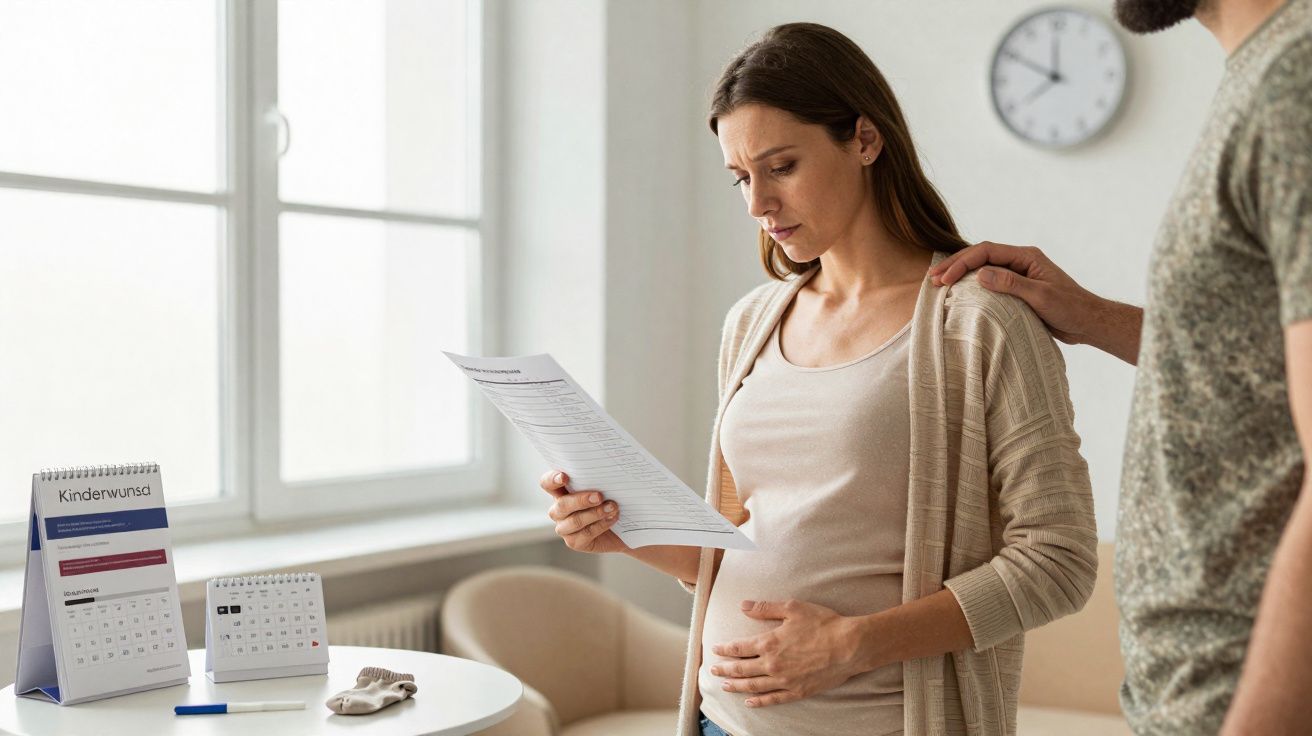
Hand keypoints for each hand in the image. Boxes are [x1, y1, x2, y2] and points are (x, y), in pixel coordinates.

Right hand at [540, 470, 628, 553]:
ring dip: (595, 513)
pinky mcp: (574, 542)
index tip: (565, 477)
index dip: (552, 479)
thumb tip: (607, 470)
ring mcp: (564, 528)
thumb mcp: (603, 488)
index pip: (547, 483)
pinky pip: (586, 533)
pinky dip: (601, 524)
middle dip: (581, 500)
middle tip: (599, 496)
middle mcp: (558, 510)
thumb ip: (597, 480)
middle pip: (562, 504)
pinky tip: (612, 518)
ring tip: (612, 507)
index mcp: (561, 492)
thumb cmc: (609, 502)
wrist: (620, 529)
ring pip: (574, 521)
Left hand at [708, 599, 866, 707]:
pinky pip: (773, 699)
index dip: (725, 649)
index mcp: (769, 643)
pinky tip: (750, 702)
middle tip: (713, 670)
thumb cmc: (823, 624)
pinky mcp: (798, 691)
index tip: (715, 649)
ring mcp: (784, 680)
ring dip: (737, 686)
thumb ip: (766, 608)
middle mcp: (772, 664)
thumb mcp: (793, 608)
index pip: (739, 648)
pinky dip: (759, 701)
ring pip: (753, 686)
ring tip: (725, 686)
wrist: (849, 646)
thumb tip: (743, 606)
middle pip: (741, 669)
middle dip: (725, 669)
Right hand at [928, 241, 1099, 345]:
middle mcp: (1020, 261)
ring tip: (938, 283)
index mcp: (1026, 256)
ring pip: (982, 268)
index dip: (963, 262)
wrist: (1087, 322)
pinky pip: (988, 282)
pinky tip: (957, 293)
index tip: (945, 278)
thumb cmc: (1070, 308)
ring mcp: (1017, 274)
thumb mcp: (1041, 296)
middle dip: (955, 265)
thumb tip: (980, 274)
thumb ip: (1011, 284)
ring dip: (960, 274)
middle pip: (980, 256)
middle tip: (932, 277)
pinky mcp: (1016, 289)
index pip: (986, 251)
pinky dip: (970, 286)